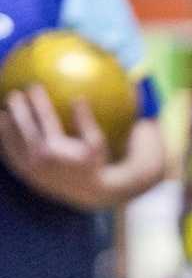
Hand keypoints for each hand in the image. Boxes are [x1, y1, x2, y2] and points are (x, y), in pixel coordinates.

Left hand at [0, 85, 114, 209]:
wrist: (88, 192)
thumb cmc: (95, 164)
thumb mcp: (96, 142)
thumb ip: (85, 120)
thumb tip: (78, 96)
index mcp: (55, 147)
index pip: (44, 117)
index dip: (38, 100)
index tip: (34, 85)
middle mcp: (39, 157)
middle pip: (23, 126)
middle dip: (17, 108)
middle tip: (13, 93)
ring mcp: (30, 167)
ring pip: (12, 142)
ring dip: (5, 125)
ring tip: (2, 111)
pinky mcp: (26, 174)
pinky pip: (11, 157)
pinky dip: (5, 144)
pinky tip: (3, 133)